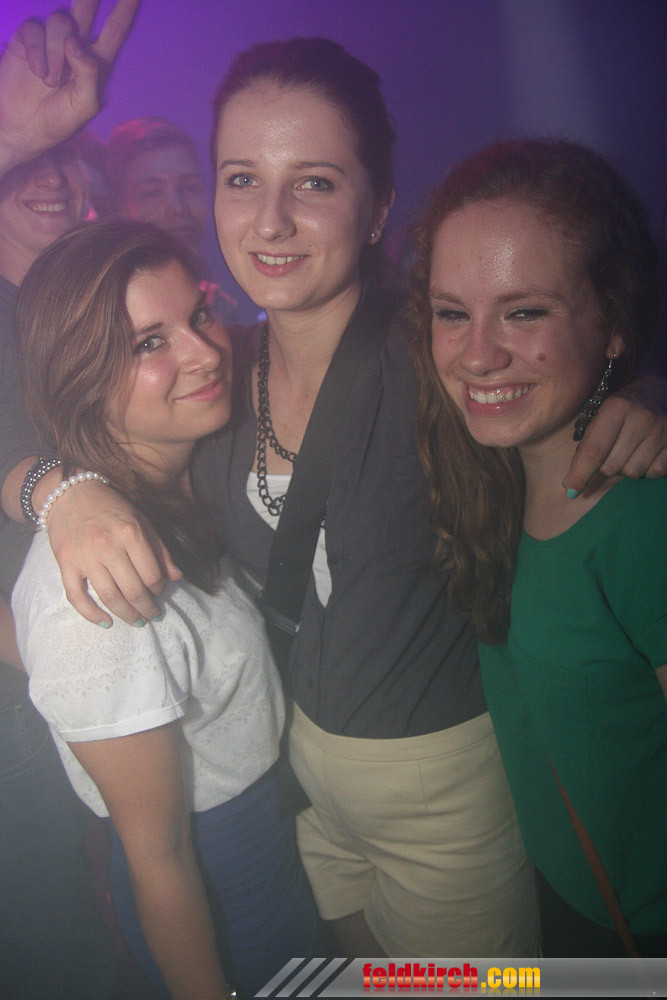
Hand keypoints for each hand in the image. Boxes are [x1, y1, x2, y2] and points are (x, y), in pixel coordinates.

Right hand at [0, 0, 139, 172]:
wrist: (23, 126)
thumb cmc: (58, 120)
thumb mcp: (83, 106)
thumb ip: (89, 75)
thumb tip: (76, 43)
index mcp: (98, 61)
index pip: (116, 29)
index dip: (126, 8)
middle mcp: (77, 45)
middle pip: (87, 7)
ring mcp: (52, 39)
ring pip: (60, 22)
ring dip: (56, 52)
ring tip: (50, 81)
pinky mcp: (29, 38)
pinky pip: (35, 29)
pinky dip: (37, 53)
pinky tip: (36, 73)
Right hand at [47, 479, 180, 626]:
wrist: (70, 494)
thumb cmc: (110, 507)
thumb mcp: (141, 521)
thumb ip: (159, 549)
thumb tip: (176, 577)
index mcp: (131, 533)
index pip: (152, 574)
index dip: (159, 589)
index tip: (160, 592)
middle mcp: (108, 546)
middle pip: (133, 590)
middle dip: (147, 608)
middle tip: (152, 615)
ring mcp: (85, 557)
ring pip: (110, 597)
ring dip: (126, 615)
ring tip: (137, 621)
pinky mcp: (66, 564)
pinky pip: (77, 597)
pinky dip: (91, 614)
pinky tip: (106, 622)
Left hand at [564, 376, 666, 494]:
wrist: (658, 388)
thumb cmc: (622, 407)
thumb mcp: (600, 415)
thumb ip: (587, 445)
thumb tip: (570, 484)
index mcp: (617, 407)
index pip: (594, 451)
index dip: (580, 474)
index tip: (570, 492)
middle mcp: (642, 418)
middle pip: (611, 466)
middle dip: (604, 467)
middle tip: (610, 452)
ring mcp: (662, 430)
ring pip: (633, 473)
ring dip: (626, 468)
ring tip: (629, 451)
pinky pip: (655, 471)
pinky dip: (647, 469)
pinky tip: (646, 453)